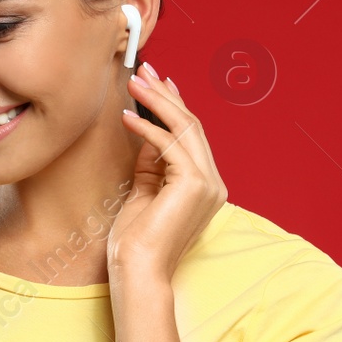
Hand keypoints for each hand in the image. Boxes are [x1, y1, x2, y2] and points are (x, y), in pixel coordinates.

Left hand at [109, 61, 227, 283]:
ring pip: (185, 129)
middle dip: (166, 95)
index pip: (193, 136)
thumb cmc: (137, 241)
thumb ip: (152, 164)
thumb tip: (148, 133)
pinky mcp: (194, 184)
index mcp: (206, 186)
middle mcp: (214, 182)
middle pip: (192, 126)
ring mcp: (208, 183)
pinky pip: (169, 144)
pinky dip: (147, 127)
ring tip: (135, 82)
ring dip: (157, 102)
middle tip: (144, 71)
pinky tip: (127, 116)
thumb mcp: (144, 191)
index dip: (175, 105)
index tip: (157, 82)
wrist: (138, 270)